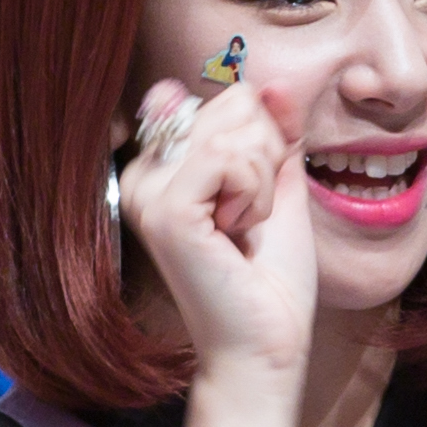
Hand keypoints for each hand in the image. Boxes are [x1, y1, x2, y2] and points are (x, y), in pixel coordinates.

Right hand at [117, 80, 316, 388]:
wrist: (267, 344)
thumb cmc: (270, 280)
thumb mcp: (279, 189)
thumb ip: (276, 135)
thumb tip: (273, 82)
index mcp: (166, 166)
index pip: (229, 99)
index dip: (264, 139)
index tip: (254, 197)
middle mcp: (146, 173)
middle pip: (234, 104)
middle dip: (266, 159)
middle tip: (249, 219)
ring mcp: (148, 190)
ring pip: (234, 128)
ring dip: (262, 183)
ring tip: (242, 229)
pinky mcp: (164, 210)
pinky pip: (228, 158)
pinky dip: (254, 193)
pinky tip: (237, 232)